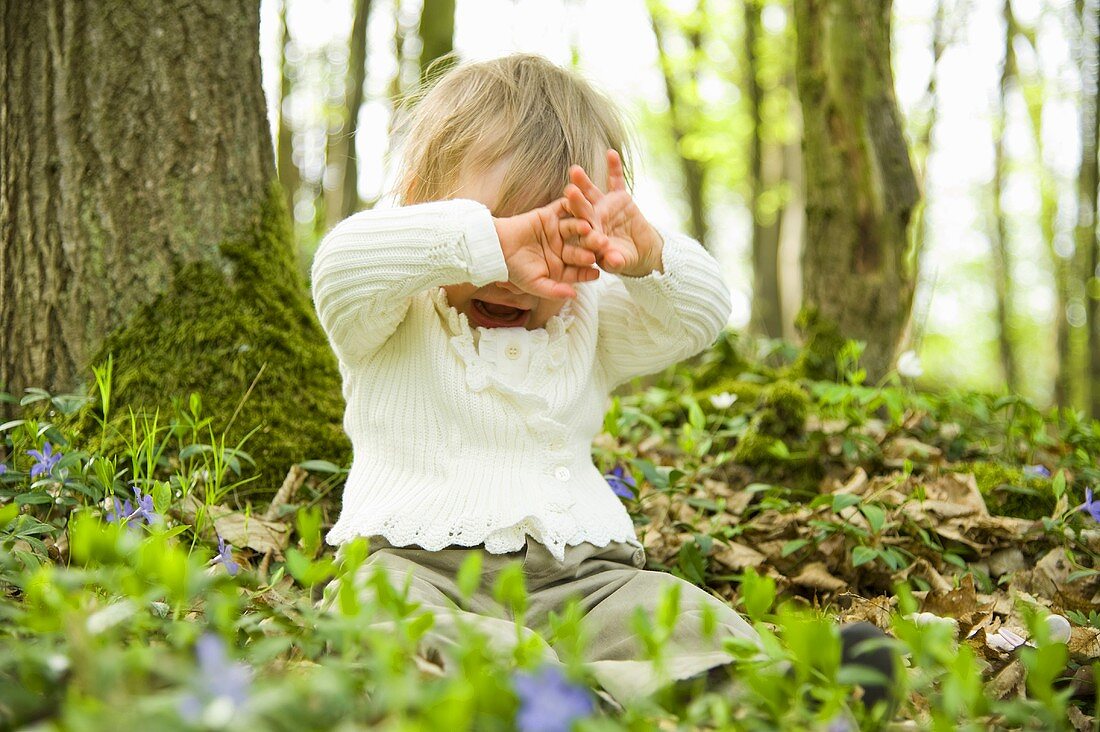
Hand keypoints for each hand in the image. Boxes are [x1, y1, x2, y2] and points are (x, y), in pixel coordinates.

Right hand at [492, 197, 602, 299]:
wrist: (495, 248)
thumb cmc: (513, 269)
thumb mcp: (534, 284)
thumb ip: (554, 291)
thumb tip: (573, 295)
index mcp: (561, 267)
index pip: (578, 271)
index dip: (586, 272)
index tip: (596, 273)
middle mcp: (562, 249)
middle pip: (579, 248)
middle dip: (589, 247)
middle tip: (602, 245)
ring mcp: (557, 231)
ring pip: (573, 228)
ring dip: (581, 226)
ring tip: (587, 227)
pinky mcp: (550, 215)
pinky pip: (562, 208)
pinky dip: (569, 204)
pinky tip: (577, 202)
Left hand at [562, 149, 663, 277]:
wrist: (641, 250)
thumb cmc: (624, 259)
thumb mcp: (621, 262)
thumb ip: (616, 261)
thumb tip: (613, 262)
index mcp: (588, 235)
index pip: (582, 229)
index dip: (580, 226)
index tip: (579, 223)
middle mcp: (592, 218)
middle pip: (581, 208)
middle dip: (575, 201)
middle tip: (569, 191)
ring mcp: (604, 206)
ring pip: (591, 192)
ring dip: (583, 181)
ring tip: (575, 170)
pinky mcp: (619, 197)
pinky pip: (616, 181)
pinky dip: (614, 167)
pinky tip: (611, 153)